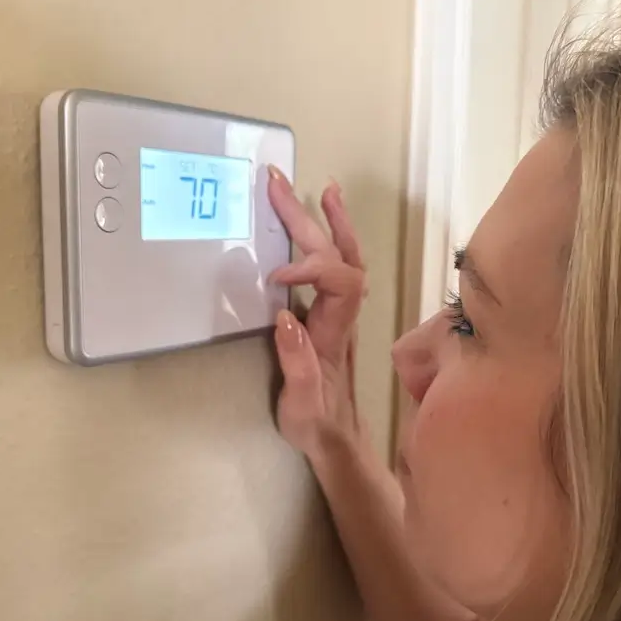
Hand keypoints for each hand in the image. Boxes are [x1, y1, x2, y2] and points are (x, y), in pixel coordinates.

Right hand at [266, 165, 367, 462]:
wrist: (337, 437)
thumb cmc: (316, 423)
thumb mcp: (302, 405)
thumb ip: (296, 363)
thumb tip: (286, 317)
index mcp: (336, 331)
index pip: (340, 283)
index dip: (312, 268)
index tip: (276, 279)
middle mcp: (343, 314)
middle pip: (339, 256)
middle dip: (309, 220)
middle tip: (278, 184)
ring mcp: (339, 311)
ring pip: (344, 256)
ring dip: (330, 220)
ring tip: (318, 189)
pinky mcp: (330, 311)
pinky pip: (338, 266)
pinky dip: (330, 238)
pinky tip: (322, 220)